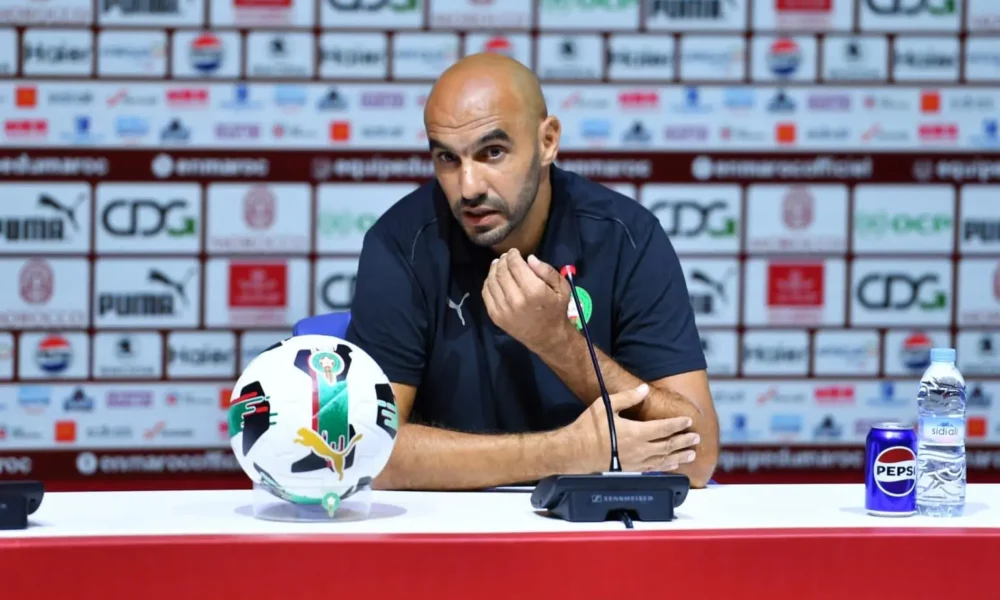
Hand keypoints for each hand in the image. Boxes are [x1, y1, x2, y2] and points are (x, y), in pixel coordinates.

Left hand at [481, 249, 572, 352]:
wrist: (548, 337)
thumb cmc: (556, 310)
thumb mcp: (562, 288)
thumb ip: (547, 271)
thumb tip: (529, 258)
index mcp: (533, 290)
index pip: (515, 265)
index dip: (512, 255)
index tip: (514, 252)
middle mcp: (516, 299)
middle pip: (502, 271)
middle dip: (503, 260)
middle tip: (506, 257)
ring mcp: (503, 309)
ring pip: (491, 281)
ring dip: (494, 269)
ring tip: (499, 265)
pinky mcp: (496, 316)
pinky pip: (486, 294)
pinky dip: (488, 282)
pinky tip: (494, 278)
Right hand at [566, 384, 699, 472]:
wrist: (575, 452)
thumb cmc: (589, 428)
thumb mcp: (606, 406)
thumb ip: (628, 397)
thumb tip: (644, 389)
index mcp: (636, 432)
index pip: (664, 428)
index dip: (677, 424)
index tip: (688, 421)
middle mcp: (639, 449)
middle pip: (668, 445)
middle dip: (683, 441)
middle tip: (696, 438)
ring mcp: (635, 461)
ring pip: (663, 459)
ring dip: (679, 456)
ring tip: (691, 455)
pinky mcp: (629, 468)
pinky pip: (653, 468)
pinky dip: (665, 466)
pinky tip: (671, 465)